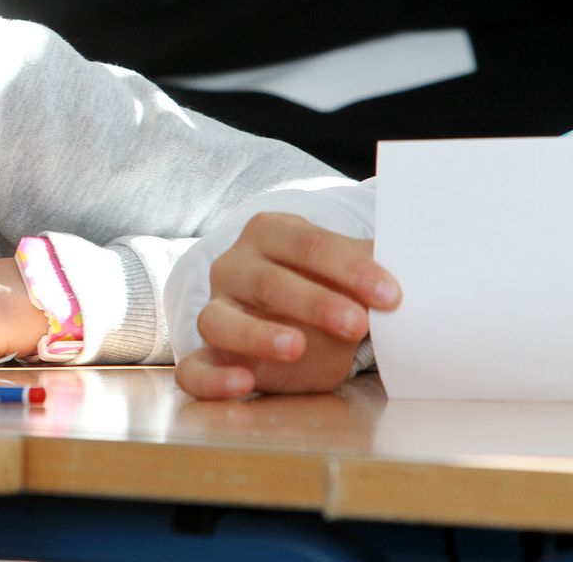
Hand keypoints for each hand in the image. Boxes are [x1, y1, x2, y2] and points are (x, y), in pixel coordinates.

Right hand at [175, 213, 399, 398]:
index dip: (348, 268)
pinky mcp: (208, 354)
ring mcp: (216, 310)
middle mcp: (234, 267)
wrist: (291, 310)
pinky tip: (244, 384)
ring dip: (257, 334)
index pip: (306, 244)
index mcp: (270, 233)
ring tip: (296, 346)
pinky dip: (213, 378)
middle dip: (314, 302)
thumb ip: (374, 271)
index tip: (391, 295)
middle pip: (266, 281)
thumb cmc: (327, 283)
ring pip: (219, 320)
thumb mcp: (350, 270)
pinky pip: (192, 368)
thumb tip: (426, 274)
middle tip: (357, 323)